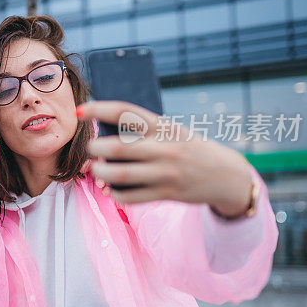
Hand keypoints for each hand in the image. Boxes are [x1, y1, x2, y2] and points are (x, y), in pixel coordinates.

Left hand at [77, 100, 253, 217]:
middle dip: (95, 148)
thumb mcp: (173, 132)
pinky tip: (112, 188)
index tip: (80, 111)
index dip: (98, 109)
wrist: (227, 175)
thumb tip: (104, 132)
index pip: (125, 112)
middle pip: (117, 147)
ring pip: (119, 174)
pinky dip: (115, 193)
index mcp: (164, 127)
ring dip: (100, 172)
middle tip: (91, 148)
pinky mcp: (167, 193)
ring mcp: (166, 173)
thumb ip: (144, 131)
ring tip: (96, 170)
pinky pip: (130, 196)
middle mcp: (164, 148)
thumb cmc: (189, 148)